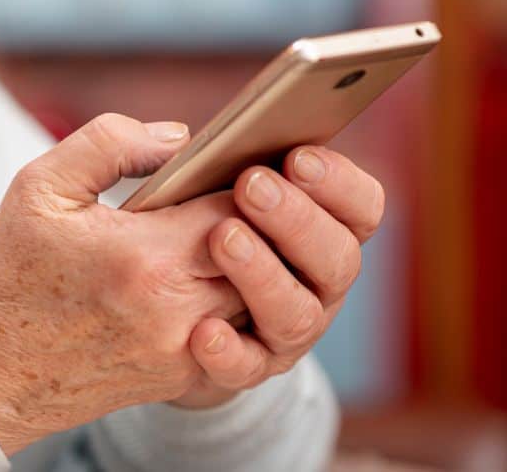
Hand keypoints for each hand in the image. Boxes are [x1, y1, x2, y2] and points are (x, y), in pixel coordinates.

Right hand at [0, 114, 246, 455]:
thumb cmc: (9, 273)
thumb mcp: (40, 187)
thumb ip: (110, 143)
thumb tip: (180, 139)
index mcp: (145, 257)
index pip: (238, 208)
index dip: (253, 179)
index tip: (248, 159)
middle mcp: (176, 310)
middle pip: (264, 252)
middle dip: (267, 216)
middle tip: (261, 185)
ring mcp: (184, 351)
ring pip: (264, 297)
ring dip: (263, 258)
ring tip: (246, 224)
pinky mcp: (182, 377)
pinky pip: (244, 333)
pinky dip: (244, 298)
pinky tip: (224, 269)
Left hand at [173, 146, 384, 408]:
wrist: (147, 312)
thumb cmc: (171, 228)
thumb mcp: (178, 181)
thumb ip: (183, 151)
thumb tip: (177, 140)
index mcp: (315, 224)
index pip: (359, 205)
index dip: (340, 182)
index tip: (297, 157)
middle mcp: (313, 278)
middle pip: (339, 257)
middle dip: (299, 219)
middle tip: (252, 186)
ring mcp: (284, 327)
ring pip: (300, 313)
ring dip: (265, 275)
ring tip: (222, 238)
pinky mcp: (246, 367)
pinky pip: (249, 367)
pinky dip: (230, 350)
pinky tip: (201, 329)